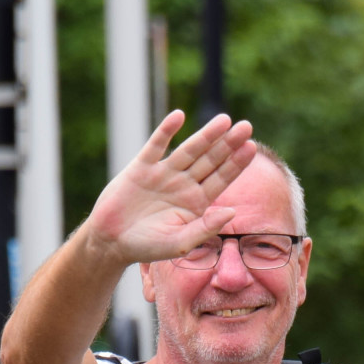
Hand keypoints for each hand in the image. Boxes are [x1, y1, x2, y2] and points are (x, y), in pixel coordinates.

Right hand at [86, 111, 256, 266]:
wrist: (112, 242)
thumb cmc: (148, 247)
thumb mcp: (180, 242)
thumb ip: (206, 228)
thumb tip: (232, 211)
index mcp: (196, 202)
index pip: (221, 178)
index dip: (236, 163)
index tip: (251, 148)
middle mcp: (183, 184)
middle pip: (210, 159)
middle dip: (228, 143)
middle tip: (246, 126)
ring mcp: (164, 173)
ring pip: (189, 149)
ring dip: (206, 134)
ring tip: (224, 119)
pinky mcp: (142, 167)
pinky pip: (156, 145)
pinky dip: (167, 130)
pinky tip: (179, 116)